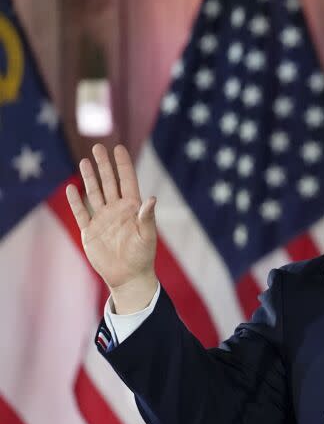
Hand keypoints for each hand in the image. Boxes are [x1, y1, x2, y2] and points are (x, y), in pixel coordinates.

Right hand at [66, 144, 158, 312]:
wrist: (128, 277)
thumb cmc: (143, 256)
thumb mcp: (148, 236)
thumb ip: (147, 217)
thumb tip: (151, 198)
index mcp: (133, 209)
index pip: (127, 181)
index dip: (123, 165)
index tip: (118, 148)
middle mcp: (117, 210)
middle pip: (109, 183)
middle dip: (104, 165)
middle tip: (98, 146)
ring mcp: (102, 219)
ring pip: (94, 194)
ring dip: (89, 178)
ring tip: (84, 161)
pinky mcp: (90, 231)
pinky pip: (81, 213)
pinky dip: (76, 201)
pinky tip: (71, 188)